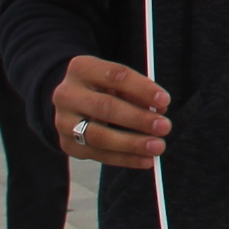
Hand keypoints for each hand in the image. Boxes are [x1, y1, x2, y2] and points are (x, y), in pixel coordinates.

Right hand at [54, 53, 168, 168]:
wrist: (72, 103)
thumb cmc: (103, 89)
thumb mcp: (118, 82)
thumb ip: (137, 93)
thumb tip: (159, 111)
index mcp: (82, 68)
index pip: (115, 75)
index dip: (142, 89)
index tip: (165, 101)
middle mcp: (67, 94)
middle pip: (105, 107)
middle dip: (138, 118)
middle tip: (164, 126)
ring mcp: (63, 121)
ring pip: (99, 136)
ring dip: (132, 143)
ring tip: (157, 146)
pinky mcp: (67, 144)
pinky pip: (99, 155)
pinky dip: (125, 159)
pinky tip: (145, 159)